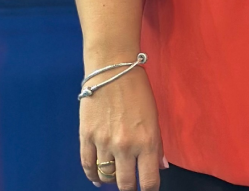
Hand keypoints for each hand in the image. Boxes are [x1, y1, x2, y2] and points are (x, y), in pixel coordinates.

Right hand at [79, 63, 163, 189]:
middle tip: (131, 184)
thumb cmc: (138, 90)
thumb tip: (161, 167)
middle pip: (125, 184)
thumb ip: (157, 144)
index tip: (149, 188)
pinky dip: (93, 176)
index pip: (149, 180)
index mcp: (147, 140)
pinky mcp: (86, 138)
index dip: (150, 188)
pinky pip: (88, 166)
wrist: (112, 70)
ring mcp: (104, 143)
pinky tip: (98, 178)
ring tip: (115, 177)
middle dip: (130, 187)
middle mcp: (125, 146)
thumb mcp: (154, 116)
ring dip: (111, 180)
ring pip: (106, 177)